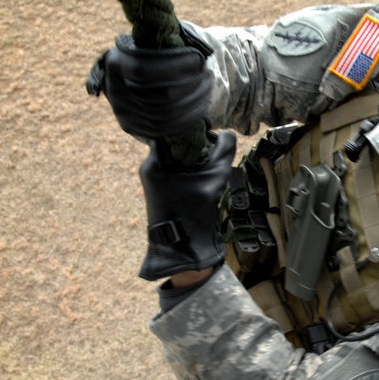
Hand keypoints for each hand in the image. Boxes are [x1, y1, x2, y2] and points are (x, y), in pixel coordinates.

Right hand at [86, 25, 213, 138]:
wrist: (128, 79)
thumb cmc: (147, 55)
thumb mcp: (149, 44)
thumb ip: (166, 45)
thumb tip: (198, 53)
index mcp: (117, 63)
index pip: (145, 68)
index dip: (177, 64)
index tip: (199, 59)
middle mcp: (115, 90)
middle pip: (161, 94)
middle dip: (191, 85)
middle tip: (207, 76)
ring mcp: (122, 112)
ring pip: (165, 115)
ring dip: (194, 102)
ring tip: (206, 88)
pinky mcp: (131, 126)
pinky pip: (164, 129)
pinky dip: (188, 119)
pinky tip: (200, 107)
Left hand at [137, 129, 236, 279]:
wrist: (182, 249)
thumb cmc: (194, 213)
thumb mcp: (214, 179)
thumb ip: (223, 154)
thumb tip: (228, 134)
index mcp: (154, 163)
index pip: (171, 132)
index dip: (192, 131)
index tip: (208, 133)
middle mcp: (150, 169)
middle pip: (175, 145)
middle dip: (196, 147)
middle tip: (213, 152)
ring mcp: (154, 181)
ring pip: (177, 159)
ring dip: (195, 160)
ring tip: (210, 167)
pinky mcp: (161, 191)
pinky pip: (177, 172)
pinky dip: (190, 172)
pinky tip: (203, 180)